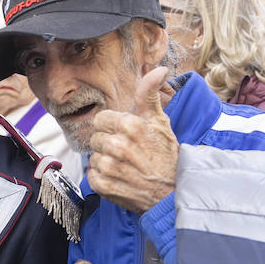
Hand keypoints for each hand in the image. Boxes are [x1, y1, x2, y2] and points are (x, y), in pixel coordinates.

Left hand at [87, 66, 177, 213]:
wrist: (172, 193)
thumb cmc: (166, 157)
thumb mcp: (161, 122)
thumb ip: (150, 95)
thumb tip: (158, 69)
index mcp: (130, 125)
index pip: (101, 119)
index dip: (112, 127)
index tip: (125, 135)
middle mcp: (118, 145)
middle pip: (96, 137)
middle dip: (108, 143)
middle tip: (128, 153)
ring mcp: (110, 167)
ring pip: (94, 156)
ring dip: (106, 161)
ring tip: (125, 166)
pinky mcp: (104, 185)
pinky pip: (92, 174)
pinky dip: (103, 177)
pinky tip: (120, 178)